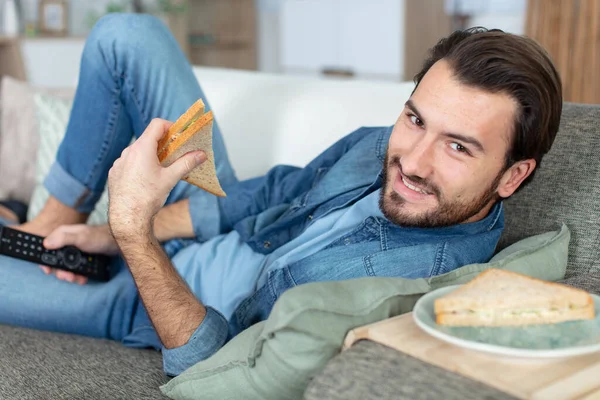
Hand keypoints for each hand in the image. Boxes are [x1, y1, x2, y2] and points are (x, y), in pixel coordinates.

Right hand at [40, 224, 118, 284]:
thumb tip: (46, 244)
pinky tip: (83, 278)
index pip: (45, 248)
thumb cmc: (99, 236)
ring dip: (70, 275)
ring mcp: (73, 251)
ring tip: (77, 279)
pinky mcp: (81, 257)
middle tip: (68, 277)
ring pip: (65, 266)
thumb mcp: (81, 237)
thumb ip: (64, 239)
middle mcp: (65, 243)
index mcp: (61, 235)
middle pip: (55, 260)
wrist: (116, 242)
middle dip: (60, 271)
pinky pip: (75, 268)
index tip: (48, 270)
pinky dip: (78, 274)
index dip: (44, 260)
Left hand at [107, 118, 205, 239]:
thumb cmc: (148, 197)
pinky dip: (139, 165)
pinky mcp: (115, 172)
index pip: (157, 125)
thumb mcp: (171, 178)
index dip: (170, 126)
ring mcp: (119, 162)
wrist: (127, 218)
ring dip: (150, 154)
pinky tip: (146, 179)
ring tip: (161, 169)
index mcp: (142, 148)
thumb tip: (201, 154)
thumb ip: (187, 163)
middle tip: (174, 154)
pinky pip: (129, 162)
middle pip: (148, 138)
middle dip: (163, 143)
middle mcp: (128, 152)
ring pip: (138, 151)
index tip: (179, 136)